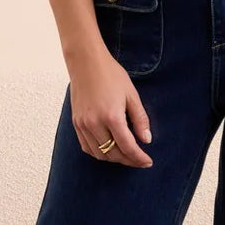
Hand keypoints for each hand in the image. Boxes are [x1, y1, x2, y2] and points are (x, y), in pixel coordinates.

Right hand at [67, 47, 153, 165]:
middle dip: (128, 160)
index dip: (139, 158)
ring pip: (99, 154)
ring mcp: (83, 125)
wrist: (86, 63)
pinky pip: (87, 147)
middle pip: (113, 154)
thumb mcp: (132, 95)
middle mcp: (95, 124)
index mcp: (112, 117)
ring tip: (126, 156)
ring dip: (114, 159)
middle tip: (139, 160)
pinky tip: (109, 150)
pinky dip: (99, 153)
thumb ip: (140, 119)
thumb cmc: (111, 75)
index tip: (148, 162)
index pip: (128, 147)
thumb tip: (146, 140)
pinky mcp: (76, 123)